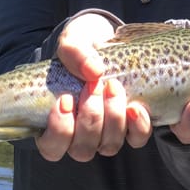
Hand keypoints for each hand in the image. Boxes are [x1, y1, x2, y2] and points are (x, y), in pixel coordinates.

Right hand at [35, 13, 151, 161]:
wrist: (106, 41)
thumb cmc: (82, 47)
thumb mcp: (72, 41)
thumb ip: (75, 52)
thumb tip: (94, 71)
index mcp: (56, 122)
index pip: (51, 147)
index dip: (59, 130)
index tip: (65, 99)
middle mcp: (80, 136)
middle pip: (82, 149)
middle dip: (90, 117)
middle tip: (93, 85)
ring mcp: (106, 134)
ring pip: (109, 146)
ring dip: (112, 119)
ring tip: (113, 87)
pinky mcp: (131, 126)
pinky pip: (136, 139)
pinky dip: (137, 126)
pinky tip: (135, 107)